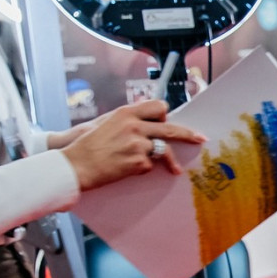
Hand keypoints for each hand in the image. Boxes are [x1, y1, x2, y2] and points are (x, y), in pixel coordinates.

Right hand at [59, 100, 205, 190]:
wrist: (76, 165)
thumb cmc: (88, 145)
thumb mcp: (106, 122)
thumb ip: (127, 119)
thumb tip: (145, 115)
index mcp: (126, 113)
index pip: (158, 107)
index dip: (164, 116)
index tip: (168, 123)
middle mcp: (134, 126)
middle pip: (170, 129)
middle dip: (188, 135)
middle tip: (200, 139)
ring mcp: (137, 144)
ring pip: (163, 150)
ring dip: (169, 160)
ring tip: (175, 169)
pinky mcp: (137, 162)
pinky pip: (149, 166)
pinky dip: (143, 169)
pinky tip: (129, 170)